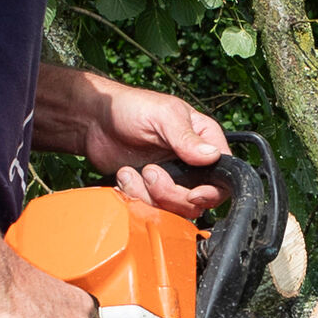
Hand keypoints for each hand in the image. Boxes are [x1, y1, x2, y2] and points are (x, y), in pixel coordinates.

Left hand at [70, 77, 228, 221]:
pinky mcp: (149, 190)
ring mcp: (171, 179)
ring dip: (149, 195)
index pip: (223, 176)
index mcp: (203, 140)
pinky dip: (135, 198)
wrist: (94, 120)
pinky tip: (124, 177)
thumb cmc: (130, 107)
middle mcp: (191, 164)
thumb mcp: (162, 115)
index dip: (210, 192)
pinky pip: (151, 209)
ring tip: (131, 172)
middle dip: (171, 194)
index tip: (192, 193)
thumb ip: (186, 138)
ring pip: (173, 209)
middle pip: (197, 200)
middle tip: (149, 172)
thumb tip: (212, 156)